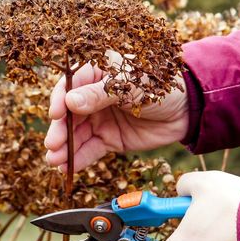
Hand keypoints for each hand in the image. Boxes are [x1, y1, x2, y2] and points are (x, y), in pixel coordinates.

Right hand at [44, 62, 187, 171]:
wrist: (187, 109)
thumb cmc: (159, 85)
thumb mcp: (129, 85)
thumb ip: (99, 94)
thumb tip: (69, 102)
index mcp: (96, 72)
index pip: (70, 84)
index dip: (59, 99)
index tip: (55, 114)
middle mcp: (93, 95)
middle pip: (69, 113)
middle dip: (60, 130)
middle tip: (52, 144)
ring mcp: (100, 118)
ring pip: (77, 134)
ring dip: (64, 148)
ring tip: (54, 161)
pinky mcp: (109, 139)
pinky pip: (90, 149)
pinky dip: (78, 159)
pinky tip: (67, 167)